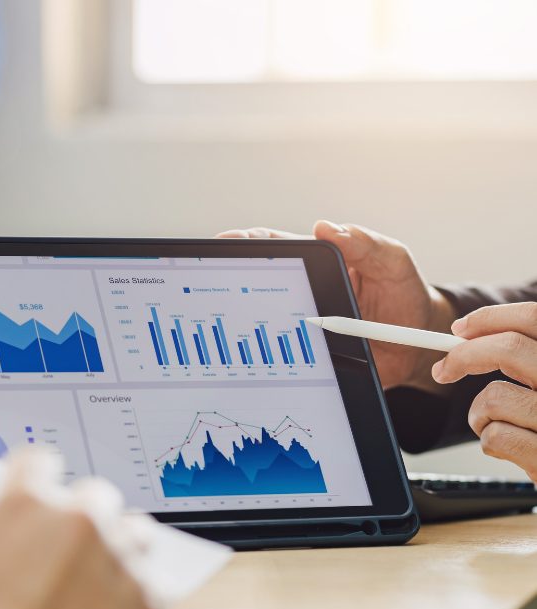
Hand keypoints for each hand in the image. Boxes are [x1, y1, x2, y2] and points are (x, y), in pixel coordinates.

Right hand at [216, 223, 455, 389]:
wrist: (419, 345)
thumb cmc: (403, 293)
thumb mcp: (391, 261)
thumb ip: (365, 244)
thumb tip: (326, 227)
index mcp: (318, 264)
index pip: (276, 247)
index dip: (249, 242)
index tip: (229, 240)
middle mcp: (302, 293)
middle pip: (257, 282)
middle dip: (231, 275)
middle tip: (215, 270)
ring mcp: (301, 325)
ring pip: (262, 319)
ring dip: (241, 315)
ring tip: (221, 309)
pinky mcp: (306, 356)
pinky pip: (280, 356)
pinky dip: (261, 355)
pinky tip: (246, 353)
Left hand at [432, 302, 536, 481]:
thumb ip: (522, 356)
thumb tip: (467, 334)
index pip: (533, 318)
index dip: (490, 319)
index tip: (459, 329)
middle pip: (509, 348)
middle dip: (464, 356)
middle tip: (443, 370)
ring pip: (493, 397)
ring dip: (479, 414)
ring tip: (497, 425)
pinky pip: (495, 436)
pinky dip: (490, 442)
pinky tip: (510, 450)